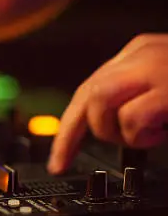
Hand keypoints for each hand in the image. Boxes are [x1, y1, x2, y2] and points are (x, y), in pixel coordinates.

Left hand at [48, 34, 167, 173]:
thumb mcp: (163, 93)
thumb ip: (134, 100)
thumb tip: (101, 129)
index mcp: (139, 54)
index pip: (86, 90)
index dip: (68, 130)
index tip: (59, 161)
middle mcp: (143, 54)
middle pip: (86, 95)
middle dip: (90, 131)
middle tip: (125, 141)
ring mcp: (159, 66)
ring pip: (100, 101)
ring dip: (117, 130)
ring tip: (152, 134)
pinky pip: (133, 115)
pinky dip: (142, 134)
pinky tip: (164, 131)